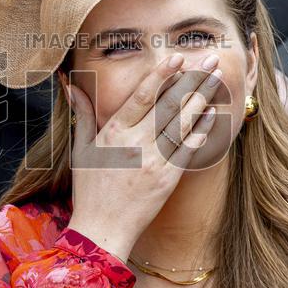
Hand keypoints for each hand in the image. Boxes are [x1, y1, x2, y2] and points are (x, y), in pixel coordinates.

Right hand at [61, 52, 222, 262]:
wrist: (102, 229)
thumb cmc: (89, 189)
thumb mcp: (80, 149)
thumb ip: (83, 114)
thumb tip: (71, 86)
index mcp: (113, 132)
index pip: (141, 96)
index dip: (160, 75)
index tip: (176, 57)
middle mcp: (135, 143)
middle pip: (168, 104)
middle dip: (192, 79)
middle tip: (210, 59)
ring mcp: (154, 161)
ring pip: (182, 123)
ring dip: (202, 97)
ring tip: (217, 78)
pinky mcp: (168, 178)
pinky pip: (189, 148)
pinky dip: (202, 129)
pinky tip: (213, 113)